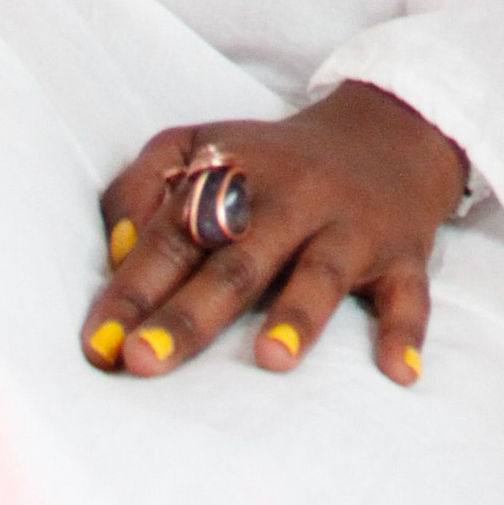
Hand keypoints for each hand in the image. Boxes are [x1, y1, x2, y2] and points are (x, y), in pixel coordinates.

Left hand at [81, 82, 467, 386]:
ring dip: (298, 315)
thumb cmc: (273, 161)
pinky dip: (406, 332)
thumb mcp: (201, 146)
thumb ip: (143, 187)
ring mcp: (351, 227)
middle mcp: (293, 198)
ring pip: (322, 272)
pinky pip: (408, 293)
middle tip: (144, 361)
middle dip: (189, 313)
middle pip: (237, 260)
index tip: (96, 345)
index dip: (131, 288)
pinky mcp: (403, 252)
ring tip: (269, 360)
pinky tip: (397, 373)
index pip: (174, 234)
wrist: (389, 131)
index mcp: (236, 175)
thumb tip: (117, 252)